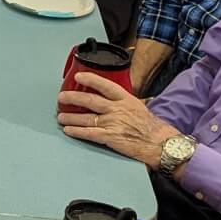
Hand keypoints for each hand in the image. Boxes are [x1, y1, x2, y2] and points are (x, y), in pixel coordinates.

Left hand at [56, 73, 180, 168]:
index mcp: (125, 99)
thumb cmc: (151, 127)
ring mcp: (113, 123)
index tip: (79, 76)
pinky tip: (68, 130)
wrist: (160, 143)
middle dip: (72, 98)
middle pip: (90, 100)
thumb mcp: (139, 107)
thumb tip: (112, 99)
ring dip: (70, 117)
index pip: (105, 85)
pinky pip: (89, 133)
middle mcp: (117, 109)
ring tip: (60, 116)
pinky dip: (76, 131)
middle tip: (61, 97)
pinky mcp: (110, 137)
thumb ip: (123, 102)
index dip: (91, 79)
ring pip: (86, 117)